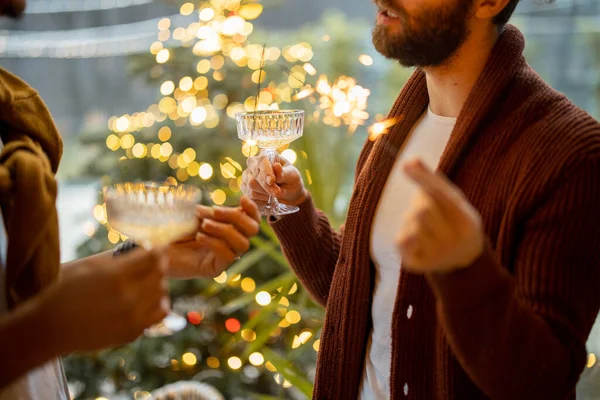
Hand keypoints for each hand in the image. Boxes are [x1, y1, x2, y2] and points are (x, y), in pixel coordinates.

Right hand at [41, 249, 168, 352]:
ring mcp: (132, 317)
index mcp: (115, 276)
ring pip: (163, 293)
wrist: (51, 328)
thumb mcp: (89, 268)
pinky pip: (160, 313)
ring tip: (145, 283)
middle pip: (160, 274)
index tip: (155, 250)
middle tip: (149, 265)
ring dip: (157, 285)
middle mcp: (127, 297)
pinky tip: (145, 301)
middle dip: (157, 266)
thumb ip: (119, 259)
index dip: (157, 251)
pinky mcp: (133, 332)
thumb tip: (145, 248)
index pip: (153, 257)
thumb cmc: (66, 292)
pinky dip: (157, 304)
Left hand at [167, 196, 260, 278]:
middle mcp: (230, 243)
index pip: (252, 220)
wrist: (152, 245)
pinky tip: (199, 237)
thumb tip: (217, 211)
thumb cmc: (171, 227)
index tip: (242, 199)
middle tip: (214, 212)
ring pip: (243, 244)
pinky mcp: (213, 269)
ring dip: (224, 230)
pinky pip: (227, 256)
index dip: (252, 209)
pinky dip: (215, 243)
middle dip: (236, 217)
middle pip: (253, 231)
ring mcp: (223, 257)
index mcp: (228, 227)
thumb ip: (209, 212)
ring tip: (203, 225)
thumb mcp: (192, 214)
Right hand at [242, 149, 307, 205]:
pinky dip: (261, 198)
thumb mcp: (292, 176)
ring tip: (277, 194)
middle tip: (278, 193)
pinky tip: (269, 198)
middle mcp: (254, 162)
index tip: (272, 181)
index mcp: (267, 154)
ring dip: (265, 193)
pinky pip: (249, 194)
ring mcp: (247, 174)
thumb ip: (284, 173)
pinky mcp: (245, 186)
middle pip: (255, 174)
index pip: (262, 160)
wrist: (288, 193)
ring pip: (251, 185)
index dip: (266, 171)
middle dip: (267, 186)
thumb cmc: (291, 180)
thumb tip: (276, 166)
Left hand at [397, 159, 484, 273]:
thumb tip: (410, 159)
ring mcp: (436, 256)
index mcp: (467, 222)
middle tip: (432, 213)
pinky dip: (405, 234)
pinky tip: (418, 241)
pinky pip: (400, 240)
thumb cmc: (456, 220)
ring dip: (412, 221)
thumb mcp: (453, 200)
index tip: (405, 164)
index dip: (422, 179)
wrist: (462, 259)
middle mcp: (454, 242)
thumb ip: (433, 180)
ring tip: (426, 228)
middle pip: (422, 210)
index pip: (441, 196)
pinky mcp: (418, 265)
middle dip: (421, 205)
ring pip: (410, 224)